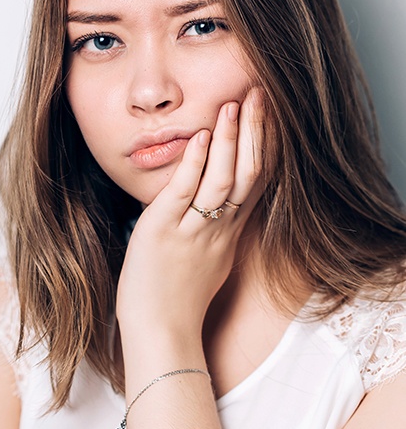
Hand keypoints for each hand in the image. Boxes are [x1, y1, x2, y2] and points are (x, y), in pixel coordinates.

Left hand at [116, 87, 264, 341]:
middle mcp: (220, 228)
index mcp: (231, 232)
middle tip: (259, 95)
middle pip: (249, 174)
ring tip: (234, 105)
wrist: (160, 333)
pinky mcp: (163, 231)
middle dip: (256, 132)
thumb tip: (214, 205)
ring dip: (230, 140)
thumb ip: (216, 229)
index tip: (268, 115)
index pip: (257, 181)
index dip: (266, 145)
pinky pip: (184, 193)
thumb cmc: (178, 297)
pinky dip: (196, 163)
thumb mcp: (210, 260)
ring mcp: (193, 230)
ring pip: (224, 180)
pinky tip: (201, 137)